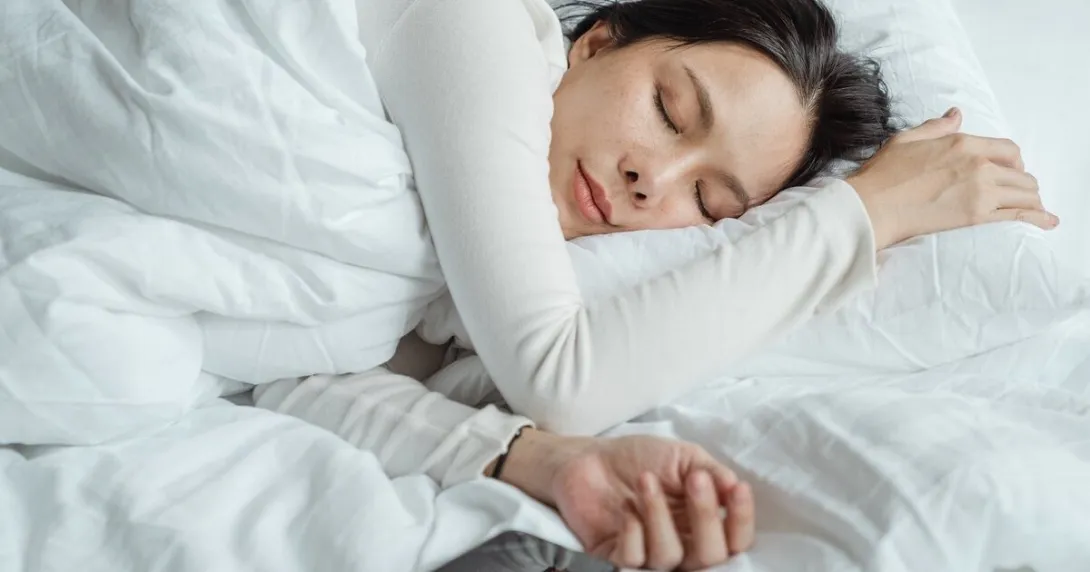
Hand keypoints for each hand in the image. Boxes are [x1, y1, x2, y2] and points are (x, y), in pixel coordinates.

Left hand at [492, 429, 754, 569]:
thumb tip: (734, 487)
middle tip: (694, 480)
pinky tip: (626, 508)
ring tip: (646, 480)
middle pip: (709, 557)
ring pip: (670, 557)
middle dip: (705, 517)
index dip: (741, 520)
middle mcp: (681, 543)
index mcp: (702, 523)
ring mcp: (649, 553)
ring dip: (660, 515)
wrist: (589, 457)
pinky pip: (634, 560)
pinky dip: (633, 533)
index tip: (736, 488)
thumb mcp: (684, 457)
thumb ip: (712, 472)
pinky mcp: (616, 555)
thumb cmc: (639, 457)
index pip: (734, 539)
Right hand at [847, 107, 1057, 248]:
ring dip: (1031, 200)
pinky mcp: (977, 216)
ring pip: (1025, 193)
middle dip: (1023, 183)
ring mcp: (980, 190)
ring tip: (1033, 209)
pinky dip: (1038, 218)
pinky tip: (1048, 222)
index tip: (1010, 171)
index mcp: (963, 142)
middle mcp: (978, 163)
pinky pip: (1019, 214)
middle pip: (1021, 172)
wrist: (873, 207)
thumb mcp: (907, 139)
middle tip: (1017, 193)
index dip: (1014, 161)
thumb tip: (955, 115)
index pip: (1008, 149)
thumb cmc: (883, 175)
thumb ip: (936, 127)